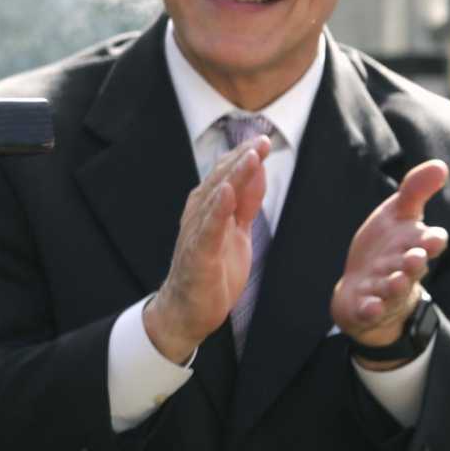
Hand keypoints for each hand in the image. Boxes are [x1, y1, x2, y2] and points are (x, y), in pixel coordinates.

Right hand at [142, 136, 269, 363]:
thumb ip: (245, 203)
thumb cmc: (211, 270)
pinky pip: (208, 230)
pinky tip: (227, 193)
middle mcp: (198, 216)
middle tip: (260, 140)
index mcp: (208, 209)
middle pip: (221, 181)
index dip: (244, 157)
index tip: (262, 139)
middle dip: (241, 160)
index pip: (226, 176)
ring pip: (215, 199)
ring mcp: (197, 234)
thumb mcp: (236, 231)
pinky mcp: (199, 256)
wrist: (187, 310)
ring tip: (249, 157)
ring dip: (232, 177)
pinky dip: (217, 210)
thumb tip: (257, 172)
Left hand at [334, 159, 449, 354]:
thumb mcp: (398, 216)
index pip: (431, 243)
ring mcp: (386, 291)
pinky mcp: (367, 308)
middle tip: (415, 258)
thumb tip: (441, 165)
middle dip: (415, 263)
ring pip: (394, 290)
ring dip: (395, 286)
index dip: (431, 241)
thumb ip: (415, 191)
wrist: (363, 289)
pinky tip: (369, 306)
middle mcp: (405, 270)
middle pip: (414, 267)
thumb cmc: (387, 248)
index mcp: (414, 247)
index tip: (431, 238)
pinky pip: (371, 311)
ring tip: (395, 280)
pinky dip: (371, 309)